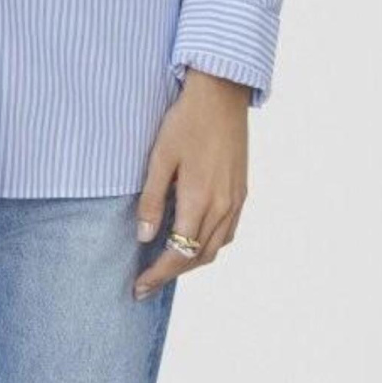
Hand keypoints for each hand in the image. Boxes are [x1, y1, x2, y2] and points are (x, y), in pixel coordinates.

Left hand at [132, 70, 251, 297]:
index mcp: (199, 199)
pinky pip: (228, 232)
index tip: (139, 287)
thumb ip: (151, 200)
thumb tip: (144, 237)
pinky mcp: (243, 192)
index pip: (178, 253)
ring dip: (190, 263)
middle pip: (197, 257)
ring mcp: (237, 200)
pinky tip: (193, 242)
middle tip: (146, 285)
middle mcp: (223, 206)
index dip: (158, 274)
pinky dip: (209, 246)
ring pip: (215, 248)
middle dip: (171, 274)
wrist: (222, 95)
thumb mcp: (159, 158)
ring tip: (166, 267)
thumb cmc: (186, 121)